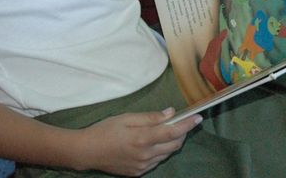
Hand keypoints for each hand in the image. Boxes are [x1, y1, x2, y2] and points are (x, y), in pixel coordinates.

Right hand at [77, 108, 200, 174]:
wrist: (86, 152)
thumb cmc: (105, 130)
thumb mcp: (127, 118)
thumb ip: (150, 117)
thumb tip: (171, 113)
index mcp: (143, 139)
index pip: (173, 132)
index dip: (188, 124)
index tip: (198, 117)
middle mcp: (146, 155)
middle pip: (174, 145)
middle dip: (182, 133)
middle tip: (182, 122)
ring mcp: (142, 166)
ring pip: (166, 154)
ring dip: (172, 142)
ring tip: (167, 131)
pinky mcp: (138, 173)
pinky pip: (156, 161)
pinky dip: (160, 151)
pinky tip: (153, 143)